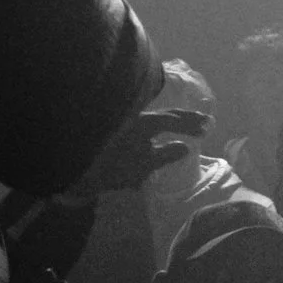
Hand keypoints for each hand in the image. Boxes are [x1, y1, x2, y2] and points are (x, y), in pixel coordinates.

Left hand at [69, 105, 209, 196]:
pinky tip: (159, 134)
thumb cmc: (113, 167)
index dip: (191, 124)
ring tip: (185, 125)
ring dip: (172, 122)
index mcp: (145, 122)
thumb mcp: (144, 165)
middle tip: (204, 121)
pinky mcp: (118, 132)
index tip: (207, 128)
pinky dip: (158, 127)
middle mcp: (136, 118)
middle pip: (165, 115)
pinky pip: (145, 125)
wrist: (75, 167)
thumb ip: (166, 154)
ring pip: (154, 118)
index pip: (173, 119)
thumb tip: (185, 147)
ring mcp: (126, 124)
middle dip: (185, 118)